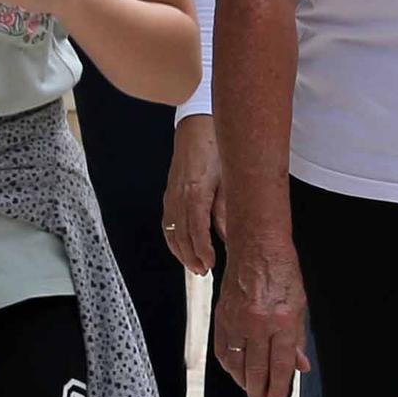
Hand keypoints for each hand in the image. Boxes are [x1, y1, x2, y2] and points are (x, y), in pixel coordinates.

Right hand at [165, 116, 221, 275]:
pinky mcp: (169, 193)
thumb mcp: (228, 177)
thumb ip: (227, 208)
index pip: (196, 229)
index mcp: (196, 191)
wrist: (196, 125)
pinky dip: (172, 239)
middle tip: (203, 271)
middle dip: (191, 256)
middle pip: (181, 234)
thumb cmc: (215, 146)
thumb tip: (230, 233)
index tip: (209, 263)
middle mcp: (180, 195)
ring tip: (194, 266)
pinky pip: (166, 222)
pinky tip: (180, 248)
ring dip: (181, 252)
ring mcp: (171, 195)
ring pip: (171, 231)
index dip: (202, 250)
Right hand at [212, 232, 308, 396]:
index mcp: (283, 320)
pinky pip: (223, 349)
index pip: (281, 364)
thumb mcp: (300, 304)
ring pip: (237, 363)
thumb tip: (300, 366)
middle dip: (259, 391)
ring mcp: (237, 320)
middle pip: (257, 369)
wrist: (255, 245)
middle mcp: (258, 323)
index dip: (279, 387)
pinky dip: (229, 365)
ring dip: (243, 382)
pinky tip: (235, 372)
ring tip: (250, 391)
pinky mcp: (222, 316)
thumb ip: (297, 338)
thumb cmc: (282, 271)